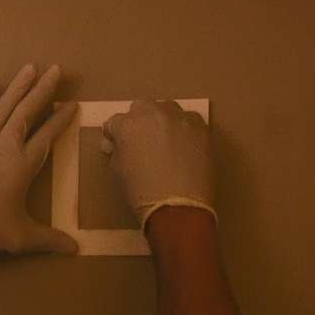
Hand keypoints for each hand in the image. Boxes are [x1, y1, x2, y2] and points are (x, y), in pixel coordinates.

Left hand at [0, 64, 78, 253]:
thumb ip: (49, 239)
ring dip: (17, 86)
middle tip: (56, 69)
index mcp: (25, 163)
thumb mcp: (21, 236)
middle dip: (44, 90)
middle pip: (29, 111)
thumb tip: (76, 250)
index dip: (62, 120)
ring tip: (30, 67)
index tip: (73, 104)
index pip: (49, 135)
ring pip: (3, 105)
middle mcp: (6, 143)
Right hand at [101, 99, 218, 230]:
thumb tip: (117, 144)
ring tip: (165, 141)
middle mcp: (153, 113)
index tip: (116, 146)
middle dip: (138, 121)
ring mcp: (180, 118)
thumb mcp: (118, 171)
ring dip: (162, 120)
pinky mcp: (201, 127)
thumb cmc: (141, 192)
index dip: (114, 135)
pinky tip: (184, 146)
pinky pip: (189, 120)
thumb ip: (117, 150)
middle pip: (141, 107)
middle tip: (141, 141)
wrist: (178, 207)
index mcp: (128, 124)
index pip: (115, 122)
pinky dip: (184, 129)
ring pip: (167, 109)